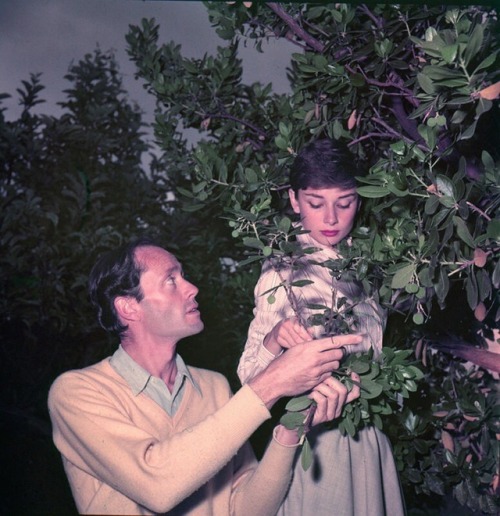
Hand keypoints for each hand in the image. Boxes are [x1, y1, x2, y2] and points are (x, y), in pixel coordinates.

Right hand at [248, 333, 362, 408]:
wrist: (275, 380)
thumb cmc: (283, 362)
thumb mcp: (296, 348)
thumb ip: (311, 346)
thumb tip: (325, 344)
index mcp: (310, 347)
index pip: (334, 341)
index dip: (349, 339)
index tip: (360, 337)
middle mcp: (315, 358)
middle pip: (338, 354)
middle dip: (338, 353)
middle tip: (332, 353)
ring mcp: (317, 371)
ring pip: (335, 365)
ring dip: (332, 363)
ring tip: (321, 363)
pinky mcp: (317, 381)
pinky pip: (329, 375)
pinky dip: (326, 373)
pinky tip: (316, 372)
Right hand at [263, 317, 312, 354]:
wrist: (276, 332)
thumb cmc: (289, 329)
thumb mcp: (297, 327)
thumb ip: (305, 329)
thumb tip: (312, 330)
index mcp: (292, 319)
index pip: (300, 329)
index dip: (306, 335)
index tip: (310, 340)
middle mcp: (285, 324)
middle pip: (296, 336)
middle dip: (303, 342)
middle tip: (308, 347)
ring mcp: (280, 331)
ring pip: (292, 342)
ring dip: (298, 347)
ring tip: (303, 349)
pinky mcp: (278, 338)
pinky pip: (288, 345)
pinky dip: (292, 348)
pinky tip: (295, 349)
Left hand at [273, 372, 359, 444]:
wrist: (294, 415)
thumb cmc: (305, 398)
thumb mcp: (319, 387)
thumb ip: (328, 381)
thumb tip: (334, 366)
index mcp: (339, 403)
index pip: (354, 394)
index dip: (355, 383)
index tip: (351, 372)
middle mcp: (337, 410)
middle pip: (343, 391)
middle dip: (331, 381)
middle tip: (320, 378)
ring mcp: (330, 415)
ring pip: (333, 394)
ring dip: (321, 387)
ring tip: (312, 386)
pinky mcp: (322, 417)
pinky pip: (322, 400)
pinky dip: (314, 394)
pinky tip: (309, 394)